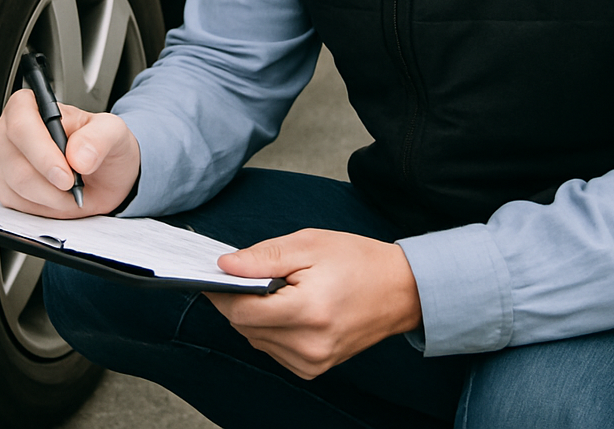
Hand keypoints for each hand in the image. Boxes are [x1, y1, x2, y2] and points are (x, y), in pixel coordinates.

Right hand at [0, 88, 139, 217]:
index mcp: (30, 105)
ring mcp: (3, 160)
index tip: (66, 174)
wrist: (102, 173)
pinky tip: (59, 197)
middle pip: (16, 162)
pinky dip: (44, 207)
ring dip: (52, 197)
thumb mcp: (113, 131)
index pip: (21, 125)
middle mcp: (9, 131)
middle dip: (51, 182)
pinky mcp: (4, 187)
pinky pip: (17, 205)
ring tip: (73, 189)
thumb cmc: (100, 144)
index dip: (42, 152)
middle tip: (75, 185)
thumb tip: (78, 156)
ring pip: (17, 187)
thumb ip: (99, 137)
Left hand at [206, 229, 422, 379]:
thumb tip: (225, 265)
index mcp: (308, 311)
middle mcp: (309, 345)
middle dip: (237, 300)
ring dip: (253, 314)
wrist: (400, 290)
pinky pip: (273, 349)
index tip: (213, 275)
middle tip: (245, 273)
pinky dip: (269, 328)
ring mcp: (312, 362)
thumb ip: (263, 257)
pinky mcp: (314, 369)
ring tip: (274, 287)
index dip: (221, 292)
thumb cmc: (356, 261)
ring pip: (255, 339)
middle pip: (245, 327)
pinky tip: (285, 307)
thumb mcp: (308, 244)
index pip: (242, 311)